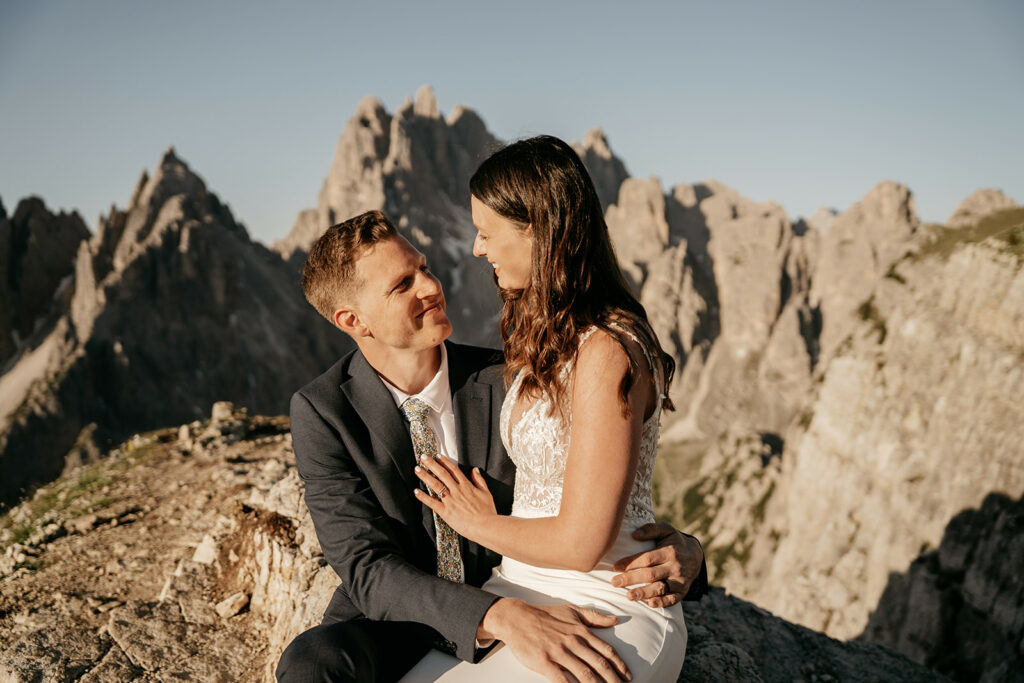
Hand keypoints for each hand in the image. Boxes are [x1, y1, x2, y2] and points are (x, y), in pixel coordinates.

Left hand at [414, 456, 495, 539]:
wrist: (486, 526)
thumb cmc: (488, 512)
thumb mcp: (486, 493)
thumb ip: (480, 480)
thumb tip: (475, 470)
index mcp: (466, 485)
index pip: (453, 470)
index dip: (444, 461)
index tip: (437, 455)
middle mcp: (457, 490)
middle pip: (442, 474)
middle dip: (431, 464)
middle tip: (423, 457)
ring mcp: (450, 500)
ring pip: (435, 484)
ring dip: (425, 476)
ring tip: (417, 469)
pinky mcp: (445, 511)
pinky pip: (432, 502)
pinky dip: (423, 496)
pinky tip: (416, 491)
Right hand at [479, 598, 630, 681]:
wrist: (517, 618)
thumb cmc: (545, 615)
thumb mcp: (572, 611)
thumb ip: (594, 616)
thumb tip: (614, 620)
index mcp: (581, 631)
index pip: (606, 651)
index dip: (619, 665)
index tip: (627, 676)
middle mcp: (574, 642)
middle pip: (600, 665)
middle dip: (614, 680)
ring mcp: (559, 653)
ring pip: (585, 674)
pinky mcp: (545, 663)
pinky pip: (562, 680)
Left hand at [610, 522, 703, 607]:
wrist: (695, 555)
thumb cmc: (674, 541)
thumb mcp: (666, 530)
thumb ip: (650, 529)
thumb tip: (634, 534)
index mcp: (669, 551)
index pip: (647, 558)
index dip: (630, 563)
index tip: (615, 567)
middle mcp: (675, 567)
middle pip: (651, 575)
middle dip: (631, 579)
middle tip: (614, 583)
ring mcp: (679, 581)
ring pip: (660, 588)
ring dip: (644, 593)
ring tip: (628, 596)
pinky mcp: (682, 591)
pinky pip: (672, 599)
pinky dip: (661, 603)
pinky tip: (649, 604)